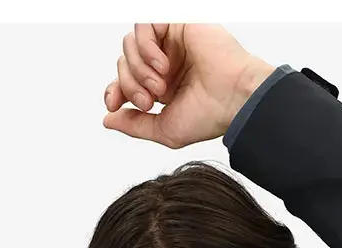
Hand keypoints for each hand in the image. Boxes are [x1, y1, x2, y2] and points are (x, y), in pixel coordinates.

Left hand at [101, 23, 274, 147]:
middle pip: (124, 63)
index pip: (126, 80)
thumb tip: (108, 120)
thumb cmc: (209, 116)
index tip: (113, 104)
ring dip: (139, 69)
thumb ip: (134, 125)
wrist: (234, 99)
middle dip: (130, 85)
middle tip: (151, 100)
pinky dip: (146, 47)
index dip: (115, 90)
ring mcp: (171, 42)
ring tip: (161, 85)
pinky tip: (163, 65)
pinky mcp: (177, 23)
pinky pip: (144, 25)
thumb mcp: (165, 129)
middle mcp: (165, 62)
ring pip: (130, 44)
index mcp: (163, 86)